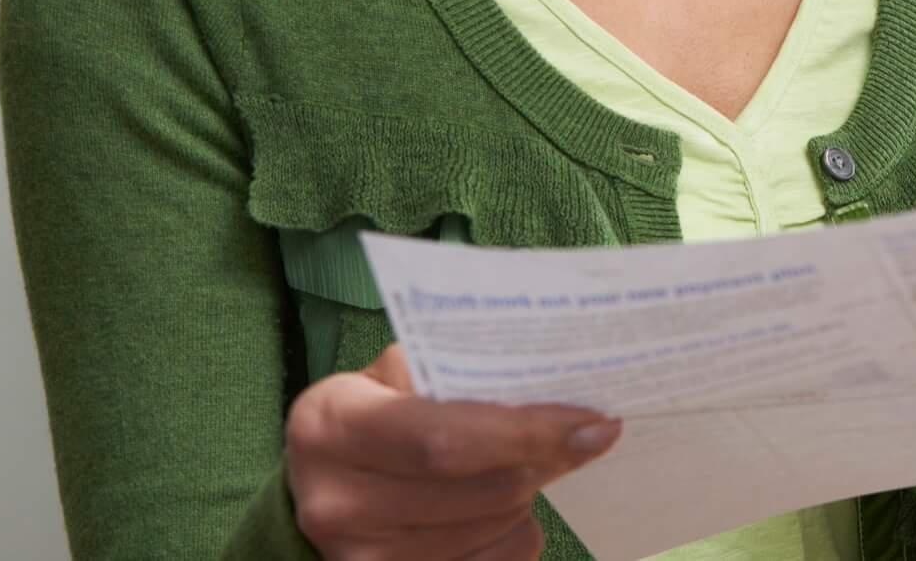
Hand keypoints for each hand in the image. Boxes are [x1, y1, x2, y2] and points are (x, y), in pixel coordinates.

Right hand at [285, 345, 621, 560]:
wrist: (323, 489)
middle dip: (544, 460)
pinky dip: (515, 532)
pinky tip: (499, 508)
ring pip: (496, 527)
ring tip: (518, 464)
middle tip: (582, 434)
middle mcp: (337, 502)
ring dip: (528, 494)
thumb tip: (555, 389)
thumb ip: (455, 374)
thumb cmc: (371, 414)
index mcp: (330, 427)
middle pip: (482, 490)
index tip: (593, 422)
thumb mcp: (389, 377)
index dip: (526, 432)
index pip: (445, 437)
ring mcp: (362, 559)